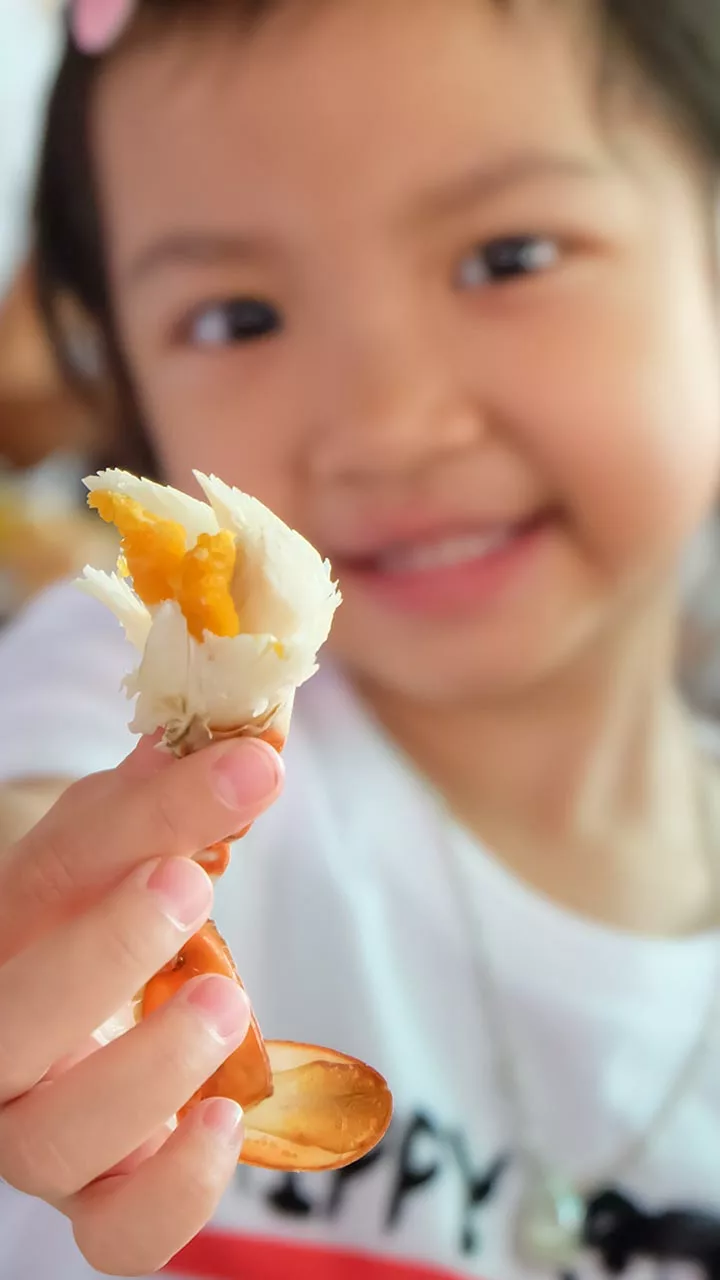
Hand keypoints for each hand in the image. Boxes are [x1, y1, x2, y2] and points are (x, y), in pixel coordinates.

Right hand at [0, 734, 283, 1275]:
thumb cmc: (96, 907)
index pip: (58, 872)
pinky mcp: (101, 1198)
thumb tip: (252, 740)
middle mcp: (3, 1043)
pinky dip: (172, 1193)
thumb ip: (169, 798)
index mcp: (7, 934)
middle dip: (103, 951)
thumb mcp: (124, 841)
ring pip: (54, 1141)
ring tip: (225, 998)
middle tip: (188, 883)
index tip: (249, 770)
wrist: (83, 994)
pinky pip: (119, 1236)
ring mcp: (42, 1132)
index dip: (148, 818)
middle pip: (12, 1025)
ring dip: (144, 1072)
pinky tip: (226, 1121)